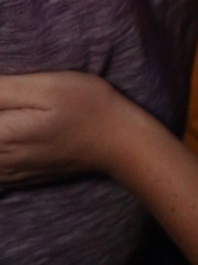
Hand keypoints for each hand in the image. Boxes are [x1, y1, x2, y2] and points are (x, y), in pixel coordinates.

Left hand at [0, 71, 120, 185]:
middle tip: (8, 107)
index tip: (3, 96)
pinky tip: (8, 143)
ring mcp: (11, 174)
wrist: (118, 141)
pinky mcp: (21, 178)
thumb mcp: (46, 86)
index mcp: (1, 135)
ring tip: (9, 123)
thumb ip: (2, 90)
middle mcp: (1, 160)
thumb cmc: (86, 106)